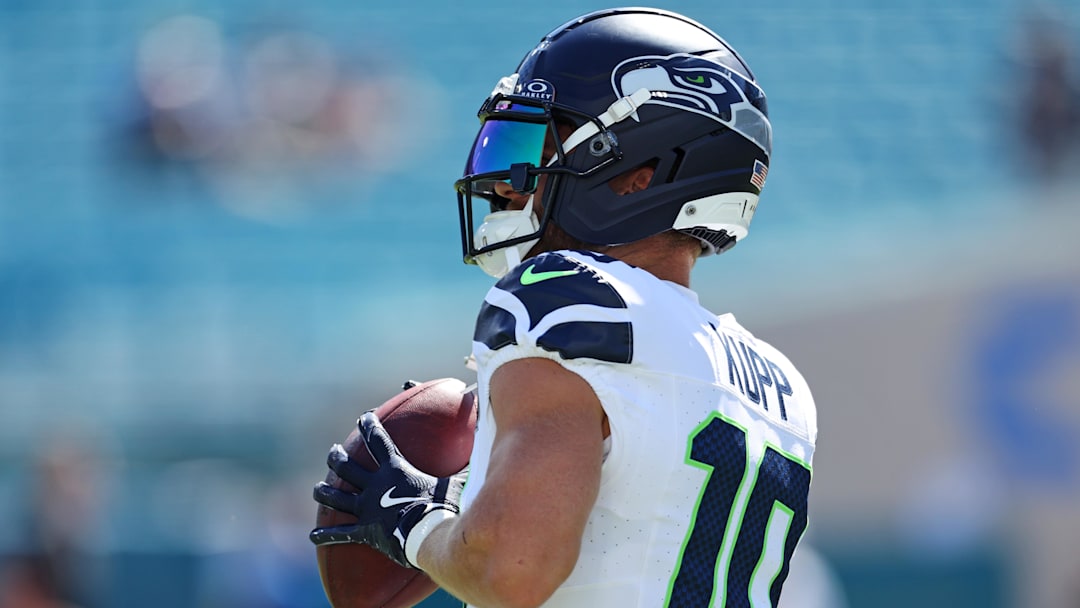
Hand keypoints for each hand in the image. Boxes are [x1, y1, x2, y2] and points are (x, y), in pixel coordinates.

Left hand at [309, 411, 466, 568]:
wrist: (428, 535)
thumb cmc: (443, 506)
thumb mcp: (456, 481)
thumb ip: (466, 464)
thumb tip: (487, 445)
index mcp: (394, 470)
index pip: (379, 441)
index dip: (370, 426)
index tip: (365, 417)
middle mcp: (374, 486)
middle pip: (348, 467)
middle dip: (337, 458)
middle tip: (333, 452)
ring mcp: (366, 509)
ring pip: (337, 498)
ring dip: (324, 492)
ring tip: (317, 489)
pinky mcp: (364, 531)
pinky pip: (341, 534)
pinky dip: (326, 535)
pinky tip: (313, 537)